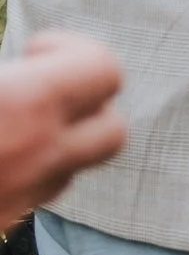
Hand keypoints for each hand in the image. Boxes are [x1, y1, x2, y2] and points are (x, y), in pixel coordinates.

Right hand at [0, 32, 124, 229]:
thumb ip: (10, 72)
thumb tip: (23, 65)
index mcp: (26, 104)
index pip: (105, 70)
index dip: (74, 50)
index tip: (35, 50)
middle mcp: (36, 158)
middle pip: (112, 130)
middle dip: (84, 105)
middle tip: (35, 91)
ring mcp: (17, 204)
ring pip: (70, 172)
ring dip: (52, 146)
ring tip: (5, 127)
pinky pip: (30, 201)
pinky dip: (21, 178)